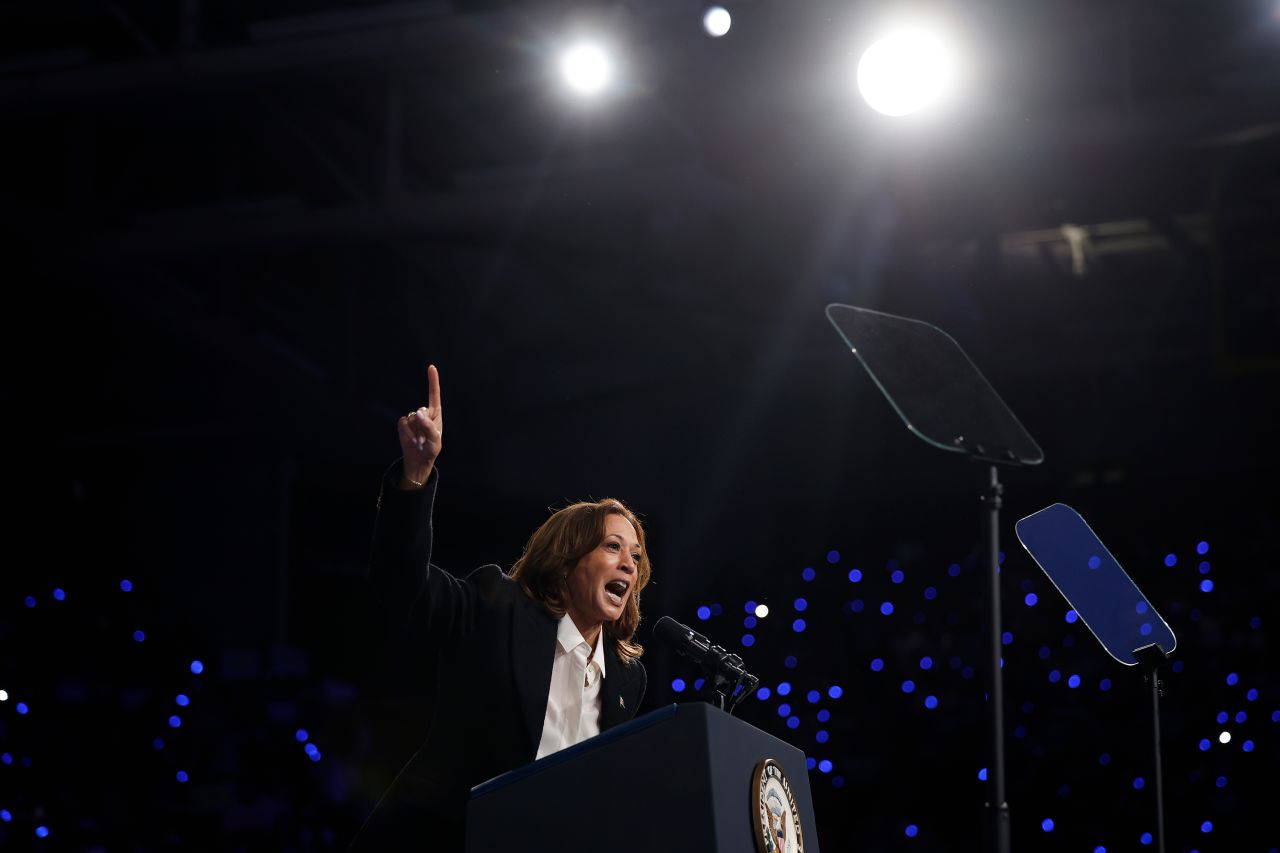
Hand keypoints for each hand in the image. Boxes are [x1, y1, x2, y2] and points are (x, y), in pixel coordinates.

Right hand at [397, 364, 442, 488]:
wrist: (419, 458)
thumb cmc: (431, 448)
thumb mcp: (435, 440)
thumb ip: (428, 426)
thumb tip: (417, 413)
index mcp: (435, 413)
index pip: (434, 394)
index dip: (433, 381)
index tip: (432, 367)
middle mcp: (423, 412)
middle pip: (420, 411)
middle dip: (422, 425)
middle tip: (425, 439)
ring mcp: (413, 417)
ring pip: (411, 418)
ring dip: (415, 431)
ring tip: (419, 440)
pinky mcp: (403, 423)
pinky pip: (403, 423)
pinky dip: (407, 432)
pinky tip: (412, 439)